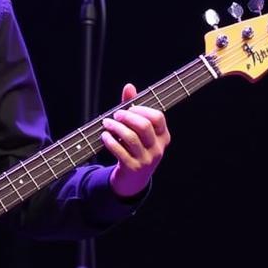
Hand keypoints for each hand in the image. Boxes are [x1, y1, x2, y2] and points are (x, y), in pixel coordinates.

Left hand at [103, 83, 170, 198]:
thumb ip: (133, 108)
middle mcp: (158, 148)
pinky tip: (104, 136)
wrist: (132, 181)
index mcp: (163, 136)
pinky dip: (109, 141)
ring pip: (130, 138)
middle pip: (144, 126)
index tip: (129, 109)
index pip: (157, 117)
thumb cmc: (134, 149)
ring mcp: (146, 160)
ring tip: (106, 123)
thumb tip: (129, 86)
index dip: (141, 110)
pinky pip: (119, 151)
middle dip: (127, 117)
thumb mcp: (137, 131)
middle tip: (116, 115)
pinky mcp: (132, 168)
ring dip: (115, 128)